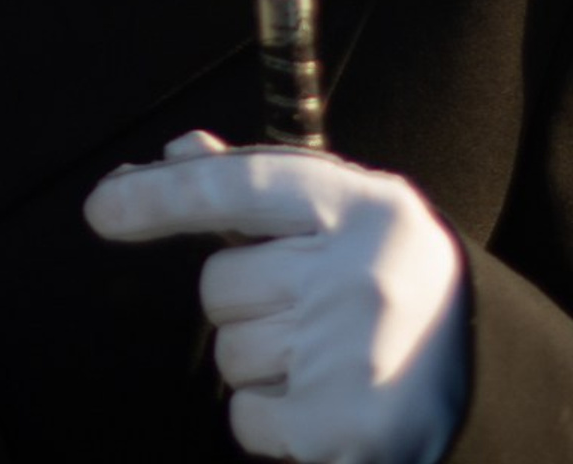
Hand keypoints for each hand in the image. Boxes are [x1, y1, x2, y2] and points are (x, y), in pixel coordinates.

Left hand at [84, 131, 467, 463]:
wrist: (481, 359)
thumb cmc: (381, 271)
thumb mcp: (334, 210)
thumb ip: (249, 182)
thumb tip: (171, 153)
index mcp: (354, 205)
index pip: (235, 186)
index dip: (160, 198)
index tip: (100, 210)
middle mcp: (356, 275)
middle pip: (219, 285)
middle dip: (245, 300)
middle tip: (307, 307)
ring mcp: (354, 354)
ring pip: (230, 353)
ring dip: (259, 360)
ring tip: (322, 354)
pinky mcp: (350, 429)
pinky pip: (247, 417)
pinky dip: (270, 420)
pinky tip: (321, 401)